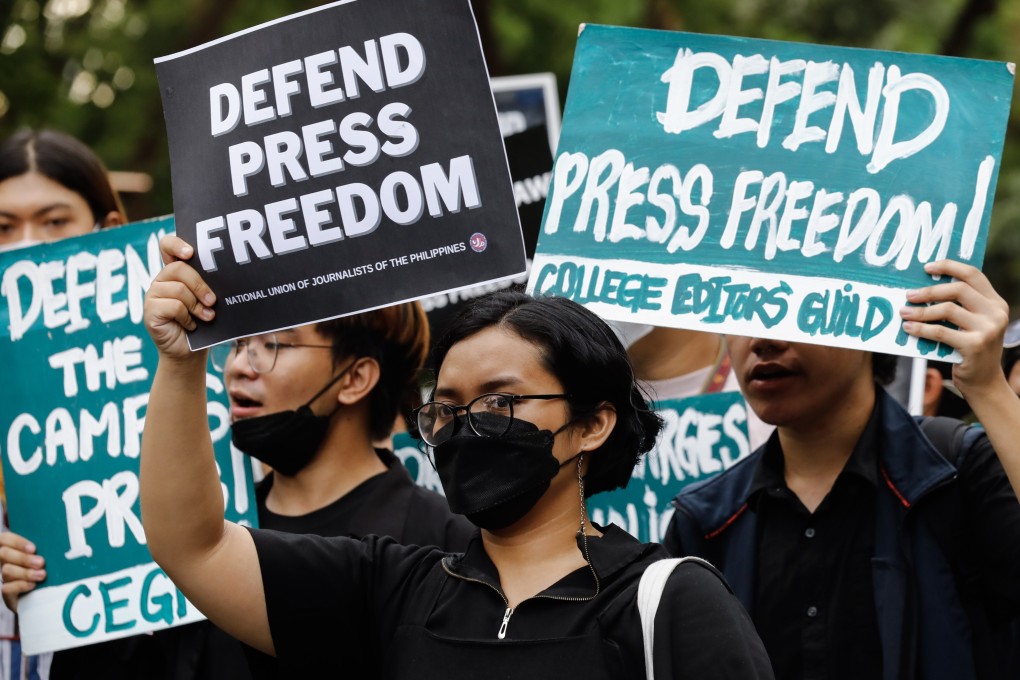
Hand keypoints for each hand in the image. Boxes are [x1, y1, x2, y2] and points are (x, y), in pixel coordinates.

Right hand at [0, 530, 45, 612]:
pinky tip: (33, 585)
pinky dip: (21, 585)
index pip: (4, 539)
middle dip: (23, 558)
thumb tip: (53, 540)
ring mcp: (4, 577)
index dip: (17, 542)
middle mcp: (4, 561)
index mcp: (11, 548)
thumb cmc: (44, 567)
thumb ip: (40, 548)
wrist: (42, 592)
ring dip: (25, 572)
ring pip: (6, 570)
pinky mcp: (6, 592)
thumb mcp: (42, 555)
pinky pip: (7, 588)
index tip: (34, 548)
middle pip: (4, 553)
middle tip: (41, 563)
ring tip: (42, 575)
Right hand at [144, 235, 216, 361]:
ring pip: (178, 289)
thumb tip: (228, 275)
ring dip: (197, 305)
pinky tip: (192, 325)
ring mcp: (153, 295)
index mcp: (175, 272)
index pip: (167, 246)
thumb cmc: (203, 322)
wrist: (190, 352)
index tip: (191, 253)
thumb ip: (209, 284)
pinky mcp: (150, 311)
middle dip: (200, 285)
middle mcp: (161, 280)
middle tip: (213, 301)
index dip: (176, 244)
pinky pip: (173, 306)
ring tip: (207, 316)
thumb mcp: (208, 299)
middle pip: (178, 269)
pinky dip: (187, 317)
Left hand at [900, 259, 1009, 398]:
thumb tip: (922, 287)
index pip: (973, 275)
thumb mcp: (971, 323)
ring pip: (948, 310)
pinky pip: (942, 332)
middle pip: (958, 289)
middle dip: (929, 291)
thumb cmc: (969, 348)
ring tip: (904, 313)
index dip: (949, 267)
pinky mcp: (975, 346)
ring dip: (921, 311)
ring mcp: (988, 329)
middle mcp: (996, 312)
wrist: (983, 382)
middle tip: (909, 295)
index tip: (926, 267)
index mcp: (995, 302)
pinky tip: (908, 328)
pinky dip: (922, 329)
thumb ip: (959, 306)